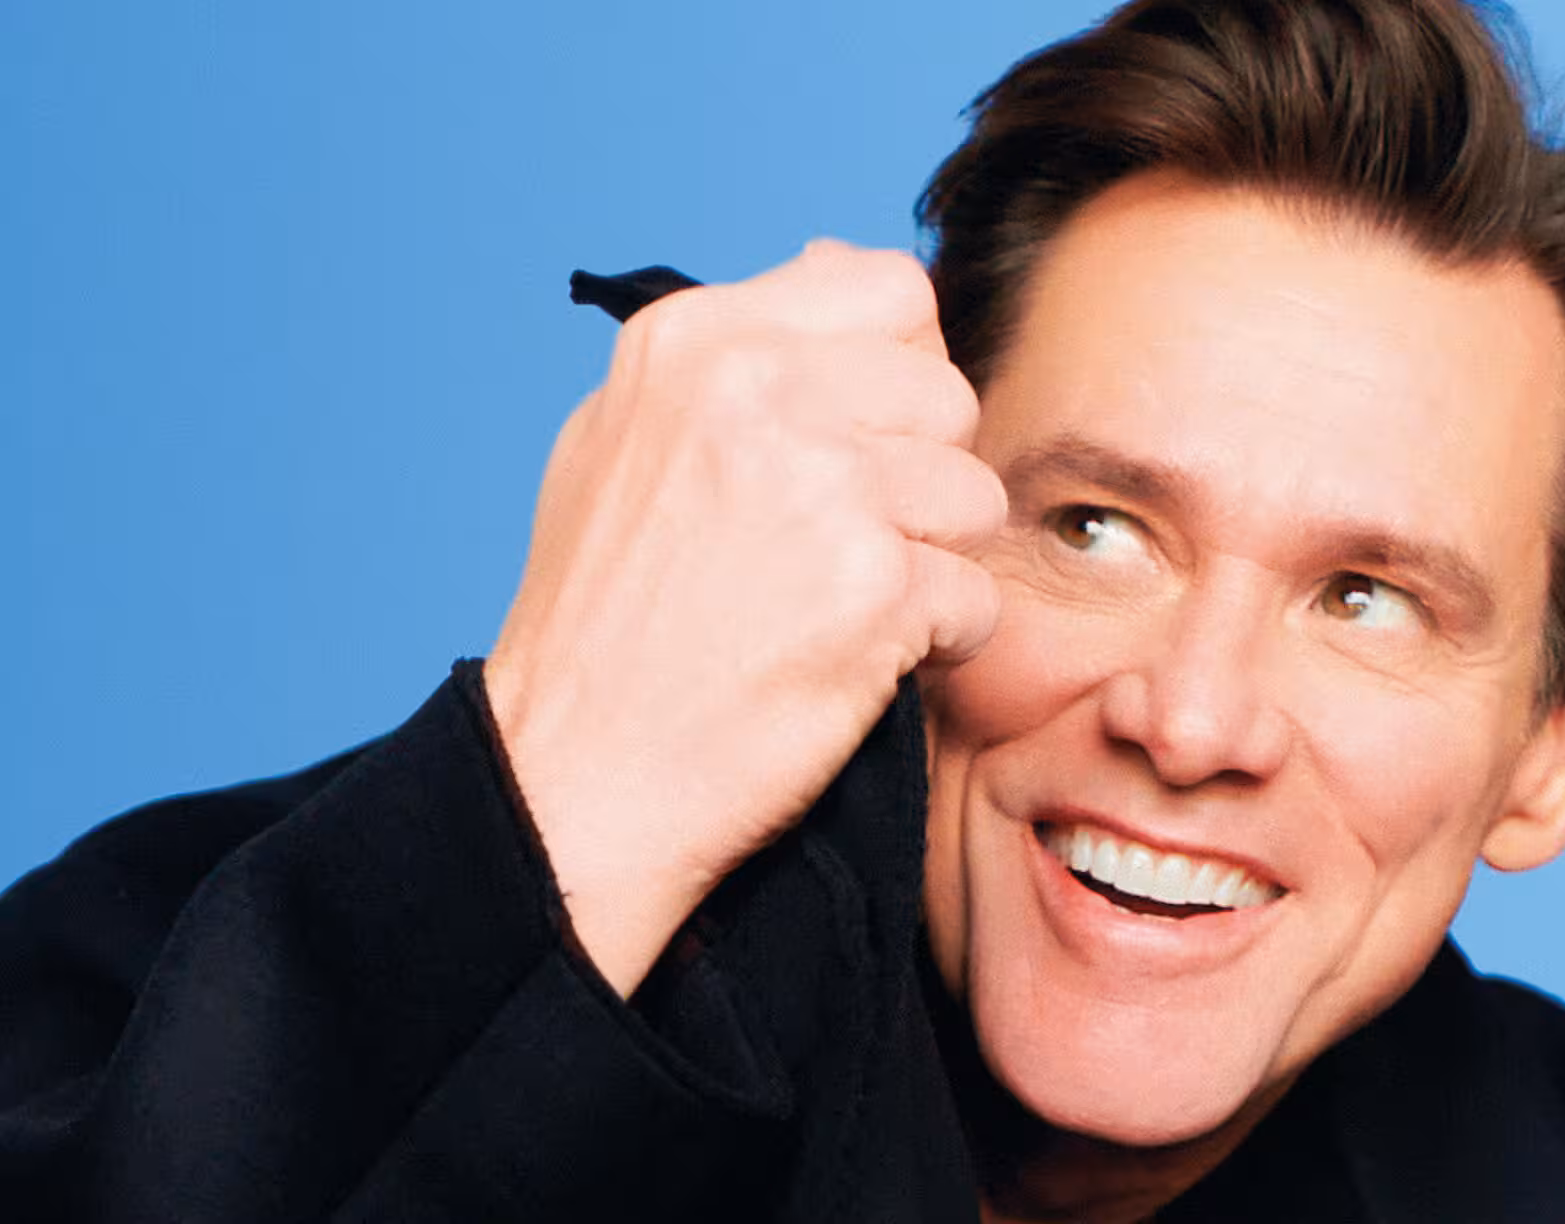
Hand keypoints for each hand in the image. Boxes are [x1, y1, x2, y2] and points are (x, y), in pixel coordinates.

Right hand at [485, 241, 1005, 993]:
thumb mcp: (625, 437)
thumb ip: (739, 346)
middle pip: (948, 395)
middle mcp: (757, 392)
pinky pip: (978, 597)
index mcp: (697, 341)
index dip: (898, 375)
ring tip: (840, 608)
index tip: (858, 444)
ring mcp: (820, 486)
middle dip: (921, 477)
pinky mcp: (872, 589)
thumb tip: (835, 263)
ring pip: (975, 496)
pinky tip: (852, 662)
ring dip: (933, 562)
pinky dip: (937, 644)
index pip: (891, 290)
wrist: (575, 776)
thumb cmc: (603, 620)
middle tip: (842, 547)